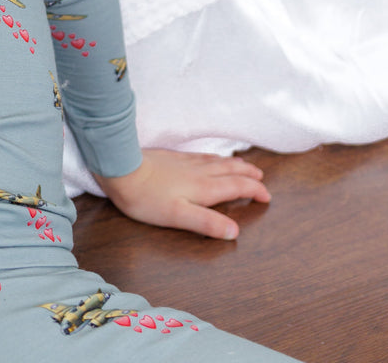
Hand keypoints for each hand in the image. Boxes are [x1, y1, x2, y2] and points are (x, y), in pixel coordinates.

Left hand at [93, 147, 270, 239]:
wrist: (121, 169)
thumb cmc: (147, 198)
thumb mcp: (178, 216)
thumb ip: (207, 223)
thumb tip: (235, 232)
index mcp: (204, 188)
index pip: (236, 187)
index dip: (253, 191)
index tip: (266, 197)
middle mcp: (199, 172)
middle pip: (230, 171)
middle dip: (248, 175)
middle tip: (261, 177)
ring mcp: (185, 162)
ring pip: (216, 161)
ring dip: (233, 164)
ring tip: (243, 166)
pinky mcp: (172, 157)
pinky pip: (201, 156)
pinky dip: (214, 158)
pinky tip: (209, 158)